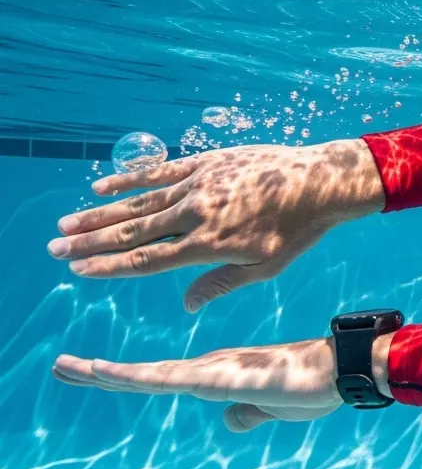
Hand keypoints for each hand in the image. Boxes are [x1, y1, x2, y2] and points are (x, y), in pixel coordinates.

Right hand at [48, 139, 386, 311]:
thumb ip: (220, 284)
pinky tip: (101, 188)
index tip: (79, 269)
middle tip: (54, 248)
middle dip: (90, 241)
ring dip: (99, 213)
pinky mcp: (205, 163)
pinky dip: (127, 180)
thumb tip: (186, 305)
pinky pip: (158, 173)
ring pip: (137, 202)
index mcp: (209, 245)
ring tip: (66, 222)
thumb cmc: (297, 231)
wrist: (319, 183)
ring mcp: (198, 185)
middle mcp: (196, 214)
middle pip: (132, 231)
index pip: (147, 259)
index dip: (109, 266)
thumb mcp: (264, 269)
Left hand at [53, 338, 350, 432]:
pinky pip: (165, 378)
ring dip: (104, 372)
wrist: (338, 370)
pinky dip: (132, 375)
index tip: (92, 372)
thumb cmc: (313, 386)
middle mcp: (207, 367)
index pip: (162, 377)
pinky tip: (105, 373)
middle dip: (101, 371)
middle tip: (61, 366)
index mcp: (219, 374)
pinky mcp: (216, 377)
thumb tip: (230, 421)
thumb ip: (249, 413)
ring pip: (146, 373)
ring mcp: (210, 371)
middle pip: (144, 372)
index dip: (127, 375)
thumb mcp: (272, 408)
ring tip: (67, 367)